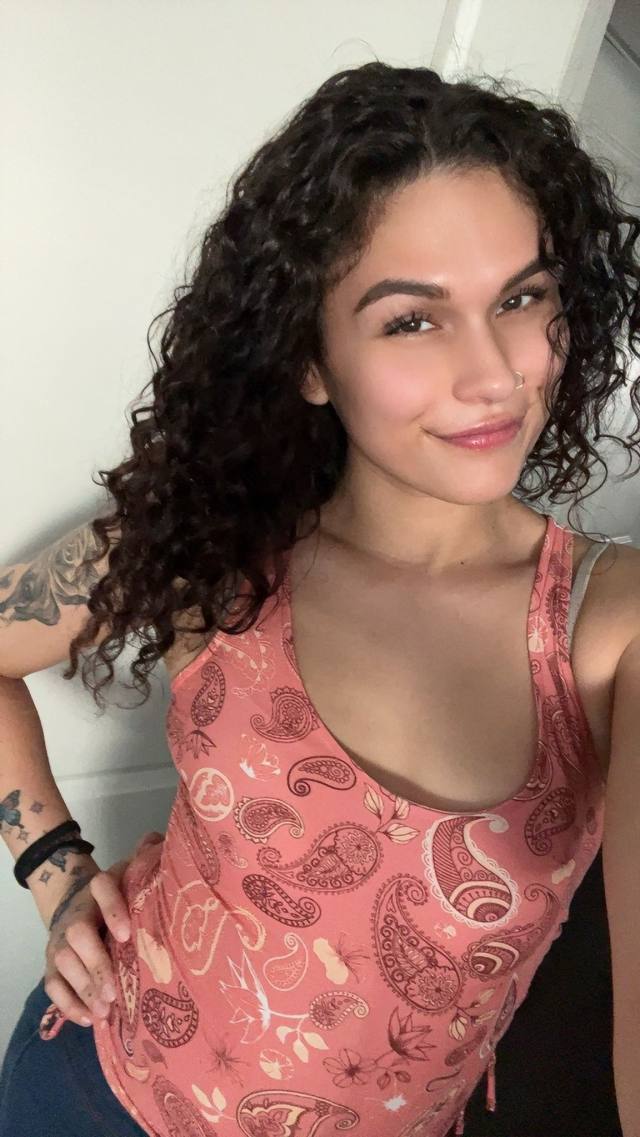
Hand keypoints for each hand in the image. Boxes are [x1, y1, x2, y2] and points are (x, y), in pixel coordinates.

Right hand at [43, 830, 162, 1026]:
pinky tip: (89, 1019)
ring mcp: (60, 942)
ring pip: (63, 963)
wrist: (79, 903)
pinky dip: (68, 1004)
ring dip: (84, 988)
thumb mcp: (132, 874)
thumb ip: (146, 859)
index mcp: (100, 888)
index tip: (128, 933)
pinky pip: (53, 986)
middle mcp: (76, 914)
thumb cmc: (119, 894)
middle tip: (116, 991)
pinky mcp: (53, 965)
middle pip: (77, 935)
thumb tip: (159, 839)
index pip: (101, 888)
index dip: (112, 908)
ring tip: (107, 1010)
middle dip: (96, 964)